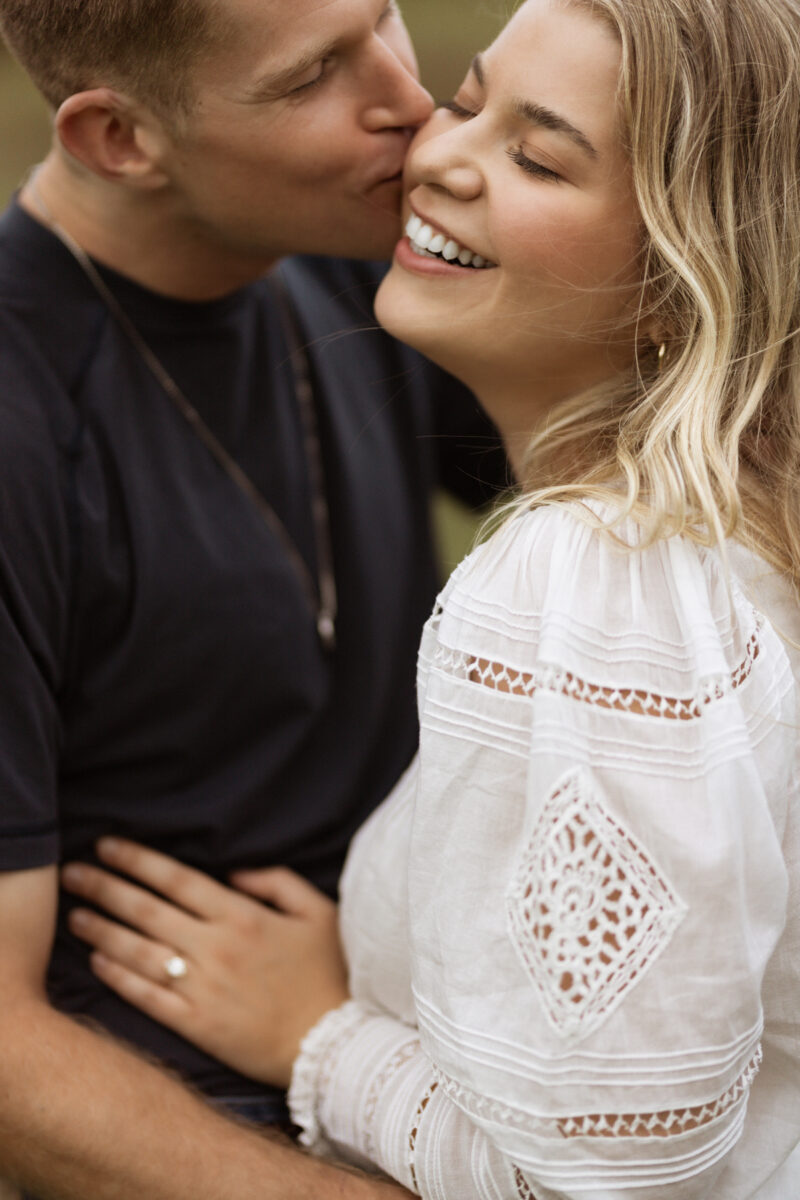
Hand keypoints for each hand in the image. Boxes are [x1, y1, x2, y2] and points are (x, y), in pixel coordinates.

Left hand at [61, 839, 348, 1088]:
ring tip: (75, 916)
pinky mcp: (198, 1026)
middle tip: (72, 874)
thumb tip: (233, 871)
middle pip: (147, 911)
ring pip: (139, 953)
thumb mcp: (317, 912)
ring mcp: (204, 989)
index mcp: (243, 917)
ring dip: (102, 931)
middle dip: (105, 888)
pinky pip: (148, 998)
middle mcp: (216, 949)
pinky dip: (119, 978)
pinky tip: (98, 961)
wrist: (335, 1045)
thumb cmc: (329, 974)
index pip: (178, 879)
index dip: (138, 860)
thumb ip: (276, 881)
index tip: (107, 846)